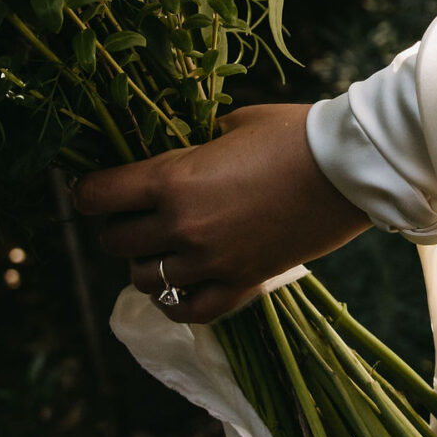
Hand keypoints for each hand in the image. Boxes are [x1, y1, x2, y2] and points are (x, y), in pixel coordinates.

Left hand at [73, 103, 369, 322]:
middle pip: (114, 241)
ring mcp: (211, 261)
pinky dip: (176, 302)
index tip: (93, 189)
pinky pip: (190, 311)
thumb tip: (171, 152)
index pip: (96, 197)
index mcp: (172, 180)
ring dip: (144, 262)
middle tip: (131, 214)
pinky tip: (178, 286)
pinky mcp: (242, 283)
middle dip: (116, 226)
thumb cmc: (291, 133)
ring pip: (145, 279)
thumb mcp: (230, 125)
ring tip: (159, 247)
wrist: (348, 169)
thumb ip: (190, 145)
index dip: (88, 192)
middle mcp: (182, 227)